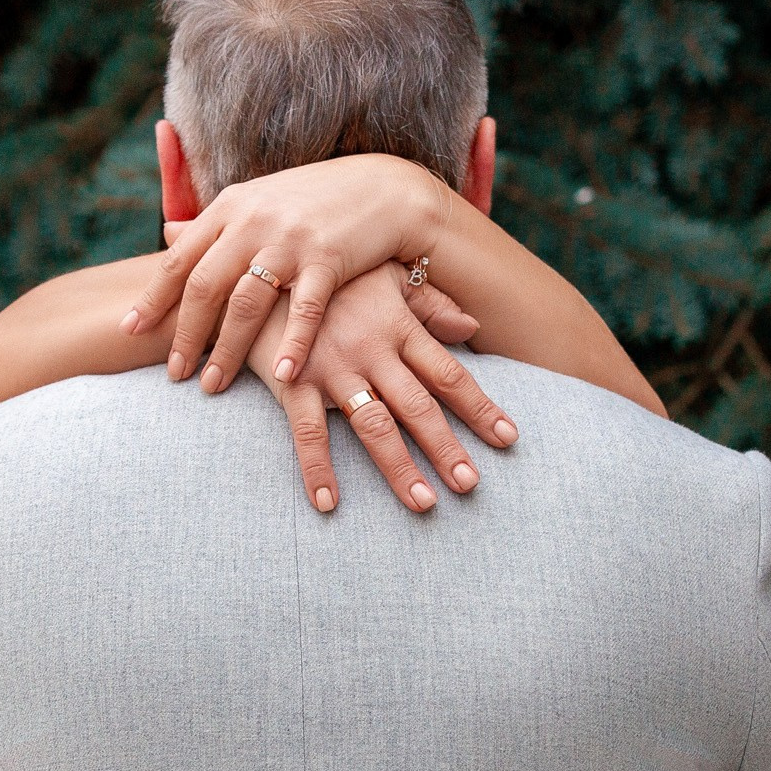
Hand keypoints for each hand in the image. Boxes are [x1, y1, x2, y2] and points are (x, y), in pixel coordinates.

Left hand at [126, 154, 445, 388]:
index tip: (130, 330)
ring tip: (212, 386)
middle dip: (185, 334)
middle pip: (205, 286)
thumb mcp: (257, 200)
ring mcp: (291, 240)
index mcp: (230, 207)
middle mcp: (253, 222)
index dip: (153, 298)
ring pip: (246, 303)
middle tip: (174, 374)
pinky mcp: (329, 258)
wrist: (382, 189)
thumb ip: (214, 222)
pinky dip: (292, 345)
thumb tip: (165, 232)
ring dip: (227, 350)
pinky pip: (304, 311)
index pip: (180, 259)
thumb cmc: (313, 201)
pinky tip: (282, 377)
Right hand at [248, 264, 517, 512]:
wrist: (261, 267)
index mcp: (397, 326)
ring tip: (423, 503)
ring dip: (399, 467)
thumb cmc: (329, 275)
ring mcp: (333, 368)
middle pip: (418, 407)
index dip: (479, 407)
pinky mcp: (293, 382)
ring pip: (373, 425)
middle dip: (446, 448)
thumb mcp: (382, 277)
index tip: (508, 438)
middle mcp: (372, 350)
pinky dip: (318, 468)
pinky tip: (329, 503)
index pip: (448, 374)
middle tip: (471, 485)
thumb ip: (428, 303)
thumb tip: (472, 327)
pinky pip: (308, 432)